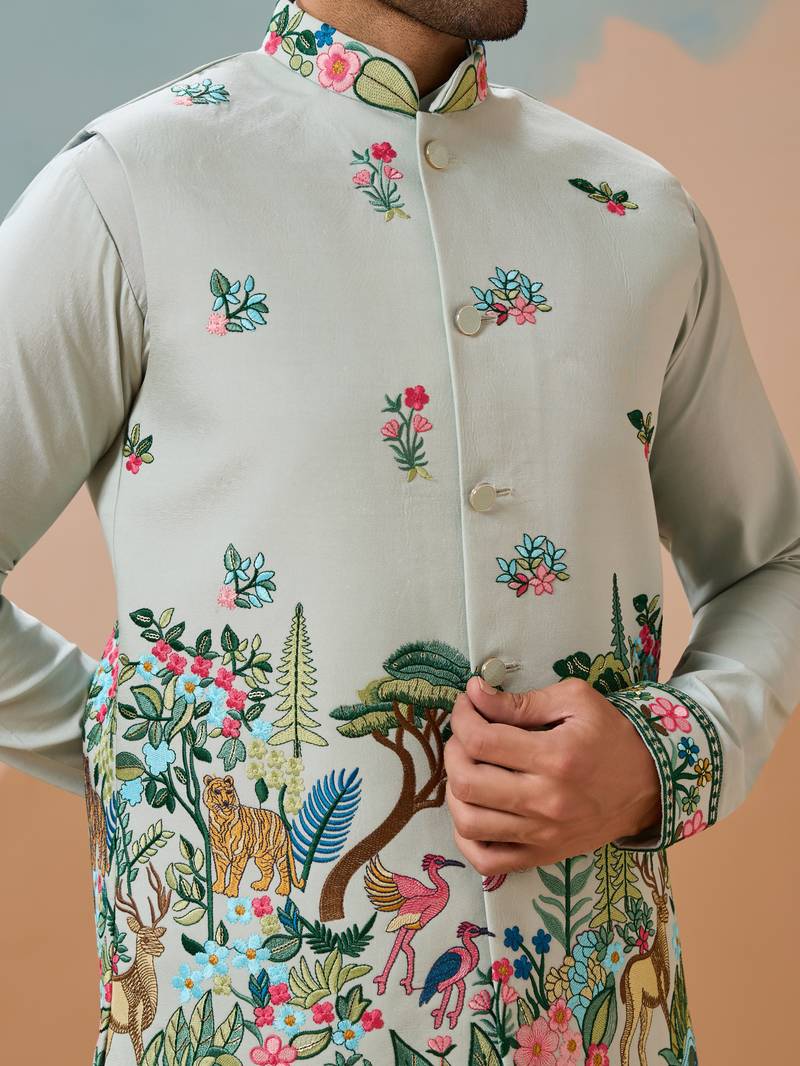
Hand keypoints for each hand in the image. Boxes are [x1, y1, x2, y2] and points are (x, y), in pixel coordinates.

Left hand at [444, 675, 661, 876]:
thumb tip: (475, 694)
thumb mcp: (575, 701)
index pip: (482, 740)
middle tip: (465, 734)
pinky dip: (466, 838)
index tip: (467, 704)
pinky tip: (473, 810)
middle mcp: (546, 800)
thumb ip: (522, 701)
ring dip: (454, 790)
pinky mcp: (543, 855)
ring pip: (469, 822)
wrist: (651, 785)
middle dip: (453, 750)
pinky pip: (488, 860)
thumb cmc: (612, 735)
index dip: (463, 717)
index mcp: (555, 757)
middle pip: (467, 781)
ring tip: (467, 768)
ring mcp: (543, 834)